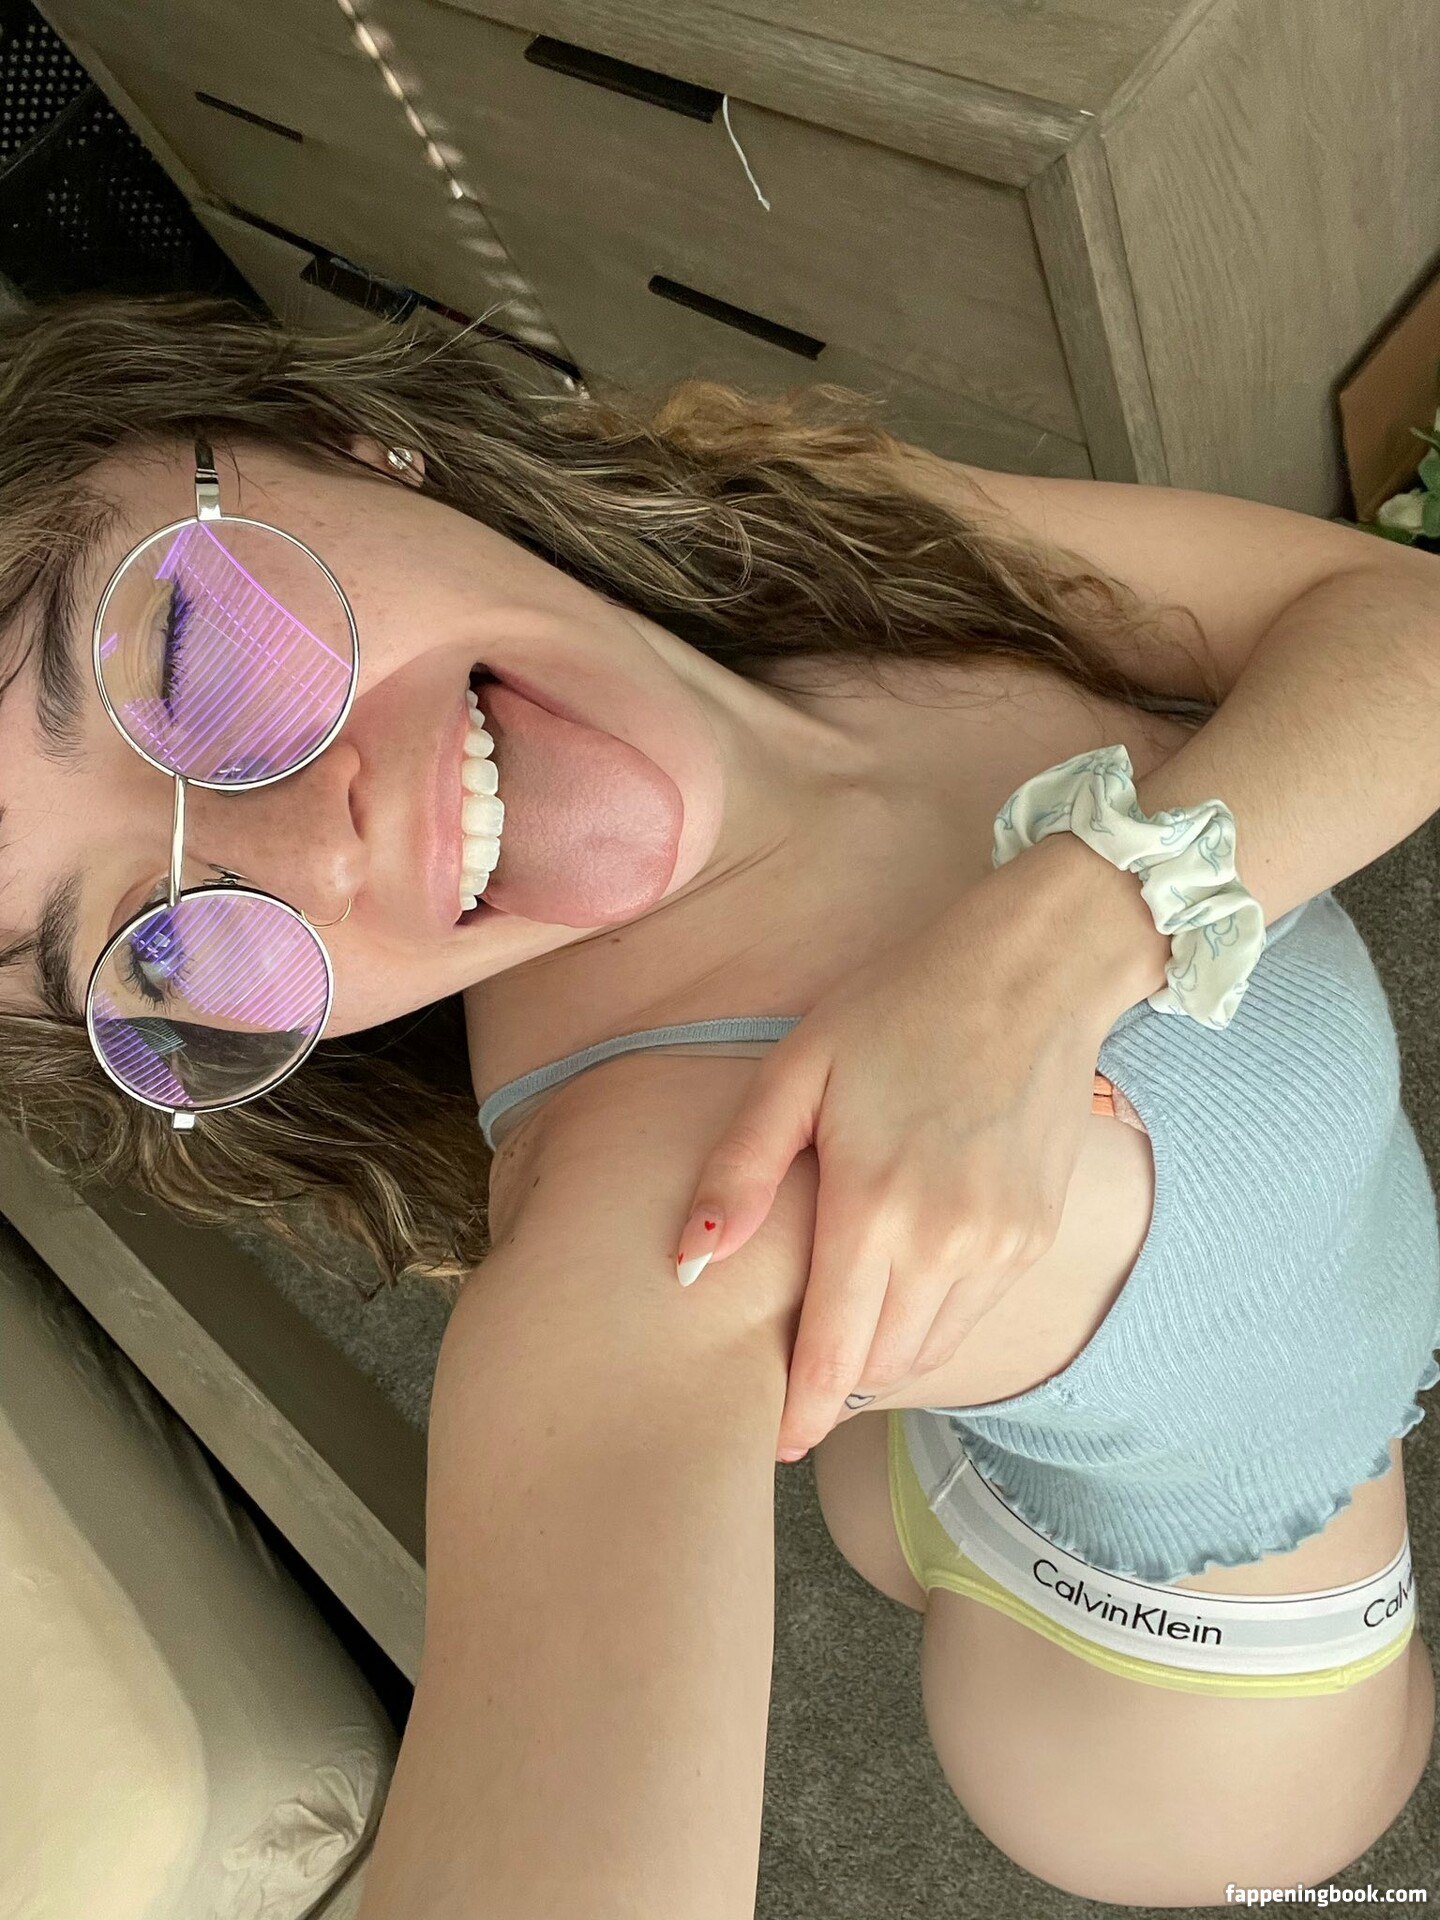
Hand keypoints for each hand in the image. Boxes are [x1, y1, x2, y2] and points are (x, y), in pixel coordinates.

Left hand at [672, 859, 1128, 1461]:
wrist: (1033, 972)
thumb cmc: (900, 1007)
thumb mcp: (799, 1070)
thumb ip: (740, 1172)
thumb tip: (687, 1264)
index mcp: (874, 1206)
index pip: (833, 1357)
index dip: (801, 1412)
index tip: (774, 1443)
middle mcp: (948, 1243)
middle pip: (881, 1367)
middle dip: (835, 1383)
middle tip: (795, 1372)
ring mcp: (1002, 1245)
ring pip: (930, 1350)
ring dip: (882, 1356)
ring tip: (842, 1332)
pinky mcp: (1036, 1235)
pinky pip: (973, 1312)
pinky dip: (931, 1319)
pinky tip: (899, 1281)